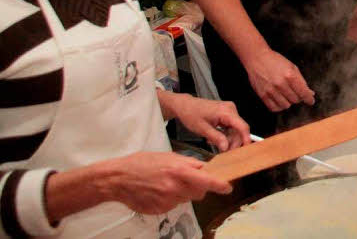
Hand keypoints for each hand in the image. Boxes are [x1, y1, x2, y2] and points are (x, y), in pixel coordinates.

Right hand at [101, 152, 232, 213]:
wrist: (117, 179)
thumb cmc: (142, 163)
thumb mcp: (168, 156)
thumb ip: (188, 163)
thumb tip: (205, 168)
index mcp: (179, 171)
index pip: (207, 181)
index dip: (220, 185)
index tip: (228, 188)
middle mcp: (175, 188)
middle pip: (199, 192)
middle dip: (198, 186)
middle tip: (185, 178)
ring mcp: (167, 201)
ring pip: (186, 199)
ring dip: (183, 192)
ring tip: (166, 183)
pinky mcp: (160, 210)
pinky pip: (174, 205)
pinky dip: (171, 198)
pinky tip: (159, 190)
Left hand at [168, 93, 249, 151]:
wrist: (185, 106)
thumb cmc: (191, 114)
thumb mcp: (202, 129)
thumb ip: (216, 138)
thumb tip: (226, 147)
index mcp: (226, 111)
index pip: (242, 126)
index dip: (246, 139)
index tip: (246, 150)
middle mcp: (230, 109)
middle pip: (239, 129)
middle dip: (233, 142)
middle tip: (225, 153)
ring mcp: (229, 110)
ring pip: (235, 129)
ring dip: (228, 139)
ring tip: (217, 144)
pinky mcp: (226, 113)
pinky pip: (231, 126)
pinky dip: (226, 134)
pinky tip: (217, 138)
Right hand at [244, 48, 314, 111]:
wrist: (257, 59)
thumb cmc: (276, 61)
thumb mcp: (292, 67)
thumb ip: (301, 81)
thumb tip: (310, 93)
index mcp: (290, 75)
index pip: (303, 93)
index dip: (309, 99)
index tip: (311, 101)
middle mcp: (280, 84)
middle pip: (295, 100)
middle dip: (298, 97)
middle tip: (296, 92)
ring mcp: (270, 90)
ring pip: (286, 105)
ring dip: (289, 102)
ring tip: (287, 95)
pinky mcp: (262, 95)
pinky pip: (274, 108)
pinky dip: (279, 106)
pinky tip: (280, 100)